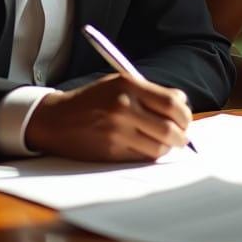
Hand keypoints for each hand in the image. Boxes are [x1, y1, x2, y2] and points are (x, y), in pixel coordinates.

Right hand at [25, 74, 191, 160]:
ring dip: (167, 147)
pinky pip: (143, 157)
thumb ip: (150, 92)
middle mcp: (124, 108)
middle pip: (169, 128)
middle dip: (182, 134)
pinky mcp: (112, 151)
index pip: (171, 102)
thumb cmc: (92, 100)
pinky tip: (146, 147)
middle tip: (182, 135)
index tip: (184, 118)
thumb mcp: (118, 84)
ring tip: (165, 142)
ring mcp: (117, 132)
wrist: (56, 119)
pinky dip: (151, 154)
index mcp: (128, 86)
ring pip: (159, 147)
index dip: (184, 113)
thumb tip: (182, 102)